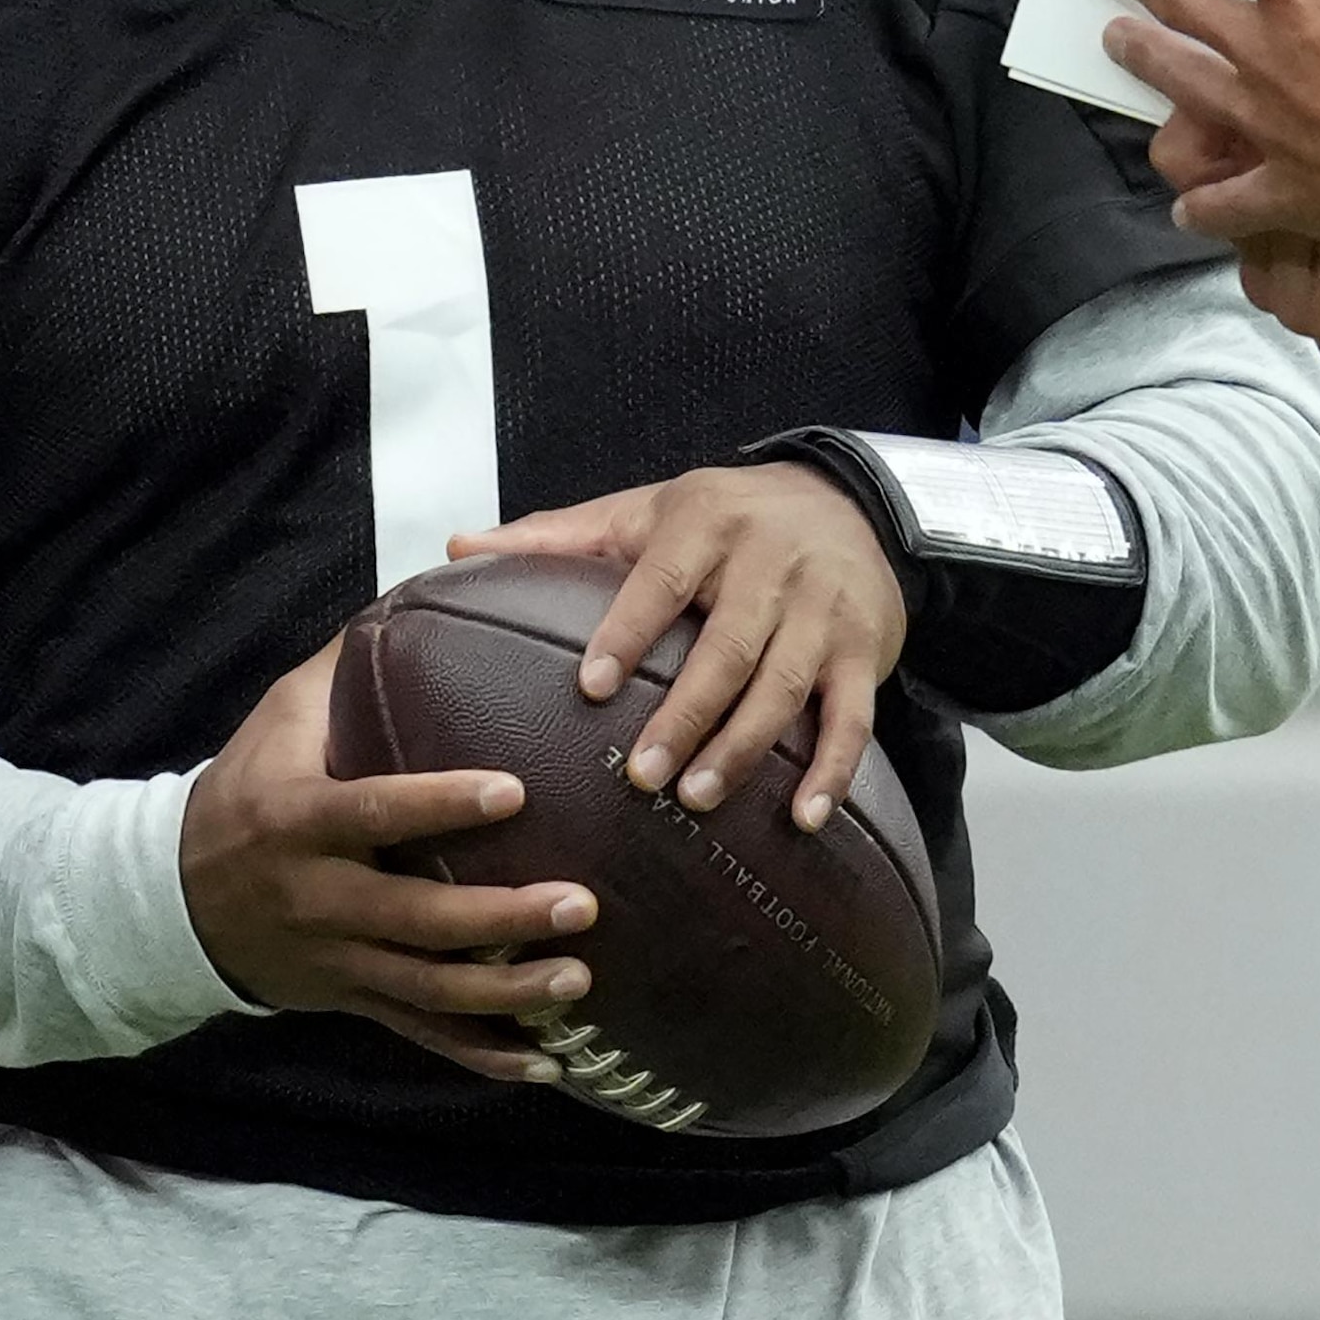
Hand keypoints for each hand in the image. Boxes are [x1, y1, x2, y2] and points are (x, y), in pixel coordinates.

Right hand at [181, 639, 598, 1085]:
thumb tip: (434, 581)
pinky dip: (482, 1054)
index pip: (375, 812)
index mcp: (299, 821)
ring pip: (425, 990)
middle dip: (500, 918)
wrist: (172, 898)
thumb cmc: (247, 788)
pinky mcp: (351, 1001)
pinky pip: (420, 1037)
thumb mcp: (279, 717)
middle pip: (416, 918)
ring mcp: (335, 961)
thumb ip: (351, 665)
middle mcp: (317, 899)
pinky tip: (546, 1062)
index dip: (441, 804)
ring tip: (580, 982)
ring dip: (506, 992)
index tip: (514, 790)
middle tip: (582, 905)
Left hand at [450, 463, 902, 832]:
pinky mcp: (864, 649)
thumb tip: (455, 550)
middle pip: (728, 646)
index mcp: (706, 522)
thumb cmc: (725, 518)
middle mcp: (771, 562)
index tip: (590, 687)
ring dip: (743, 748)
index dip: (629, 630)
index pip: (664, 579)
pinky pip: (853, 716)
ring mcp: (824, 608)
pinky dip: (832, 769)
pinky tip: (804, 817)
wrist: (848, 503)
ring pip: (785, 686)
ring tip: (698, 799)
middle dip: (686, 715)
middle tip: (640, 777)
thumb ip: (554, 535)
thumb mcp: (645, 510)